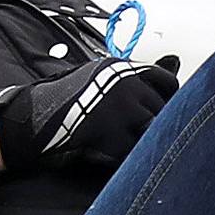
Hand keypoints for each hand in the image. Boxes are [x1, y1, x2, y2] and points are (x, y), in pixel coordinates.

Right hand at [0, 55, 179, 174]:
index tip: (163, 110)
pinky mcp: (112, 132)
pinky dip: (124, 154)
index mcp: (123, 68)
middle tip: (133, 131)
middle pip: (162, 109)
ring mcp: (120, 108)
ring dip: (141, 139)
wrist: (36, 116)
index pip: (166, 82)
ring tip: (121, 141)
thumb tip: (178, 60)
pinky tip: (109, 151)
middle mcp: (125, 84)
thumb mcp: (103, 78)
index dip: (168, 99)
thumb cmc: (70, 99)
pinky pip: (133, 150)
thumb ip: (138, 76)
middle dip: (153, 122)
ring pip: (152, 129)